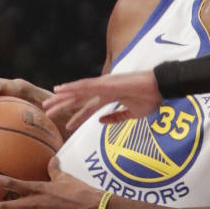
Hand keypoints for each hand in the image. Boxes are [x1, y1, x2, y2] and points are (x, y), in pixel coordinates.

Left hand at [43, 71, 161, 131]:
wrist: (162, 87)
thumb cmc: (152, 98)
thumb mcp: (133, 114)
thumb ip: (116, 118)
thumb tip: (100, 122)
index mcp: (111, 97)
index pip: (89, 107)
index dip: (78, 116)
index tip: (67, 126)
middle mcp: (104, 89)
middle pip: (79, 99)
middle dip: (63, 106)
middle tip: (47, 113)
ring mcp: (104, 85)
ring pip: (78, 92)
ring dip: (62, 98)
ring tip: (48, 103)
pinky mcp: (107, 82)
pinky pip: (86, 85)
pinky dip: (72, 87)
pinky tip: (61, 90)